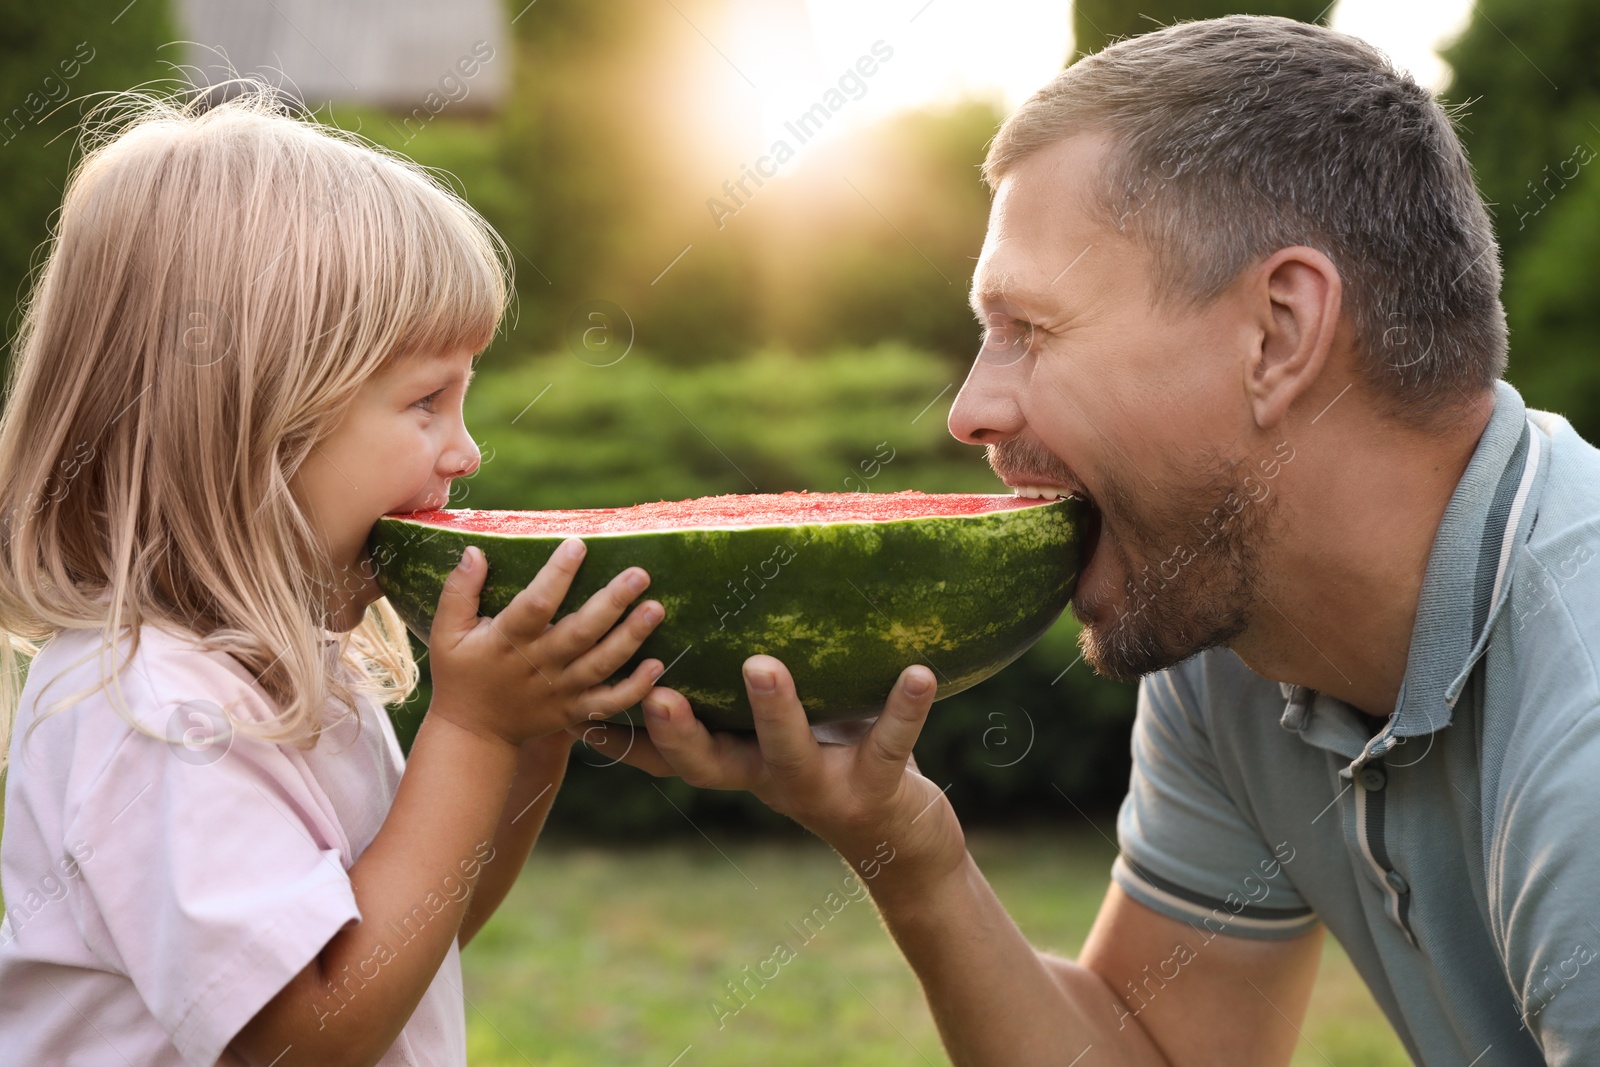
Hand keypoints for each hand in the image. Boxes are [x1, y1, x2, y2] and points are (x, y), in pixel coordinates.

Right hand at [427, 538, 664, 748]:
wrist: (473, 734)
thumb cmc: (460, 675)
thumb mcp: (447, 633)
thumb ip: (459, 592)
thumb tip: (474, 551)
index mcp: (507, 641)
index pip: (536, 604)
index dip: (557, 575)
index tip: (578, 544)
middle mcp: (539, 665)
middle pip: (580, 632)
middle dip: (612, 603)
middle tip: (640, 574)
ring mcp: (560, 691)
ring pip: (602, 664)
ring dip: (631, 637)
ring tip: (656, 609)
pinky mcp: (574, 711)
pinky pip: (609, 702)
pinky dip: (635, 688)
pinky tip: (658, 665)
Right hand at [576, 655, 965, 890]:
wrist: (905, 844)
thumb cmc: (837, 762)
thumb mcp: (784, 733)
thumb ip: (747, 692)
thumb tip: (714, 611)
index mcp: (742, 763)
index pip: (672, 758)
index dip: (627, 742)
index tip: (580, 715)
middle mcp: (771, 781)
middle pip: (711, 763)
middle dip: (679, 730)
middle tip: (657, 691)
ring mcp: (823, 788)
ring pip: (789, 754)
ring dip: (774, 711)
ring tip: (763, 665)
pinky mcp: (881, 787)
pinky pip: (891, 743)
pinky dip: (903, 708)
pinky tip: (918, 672)